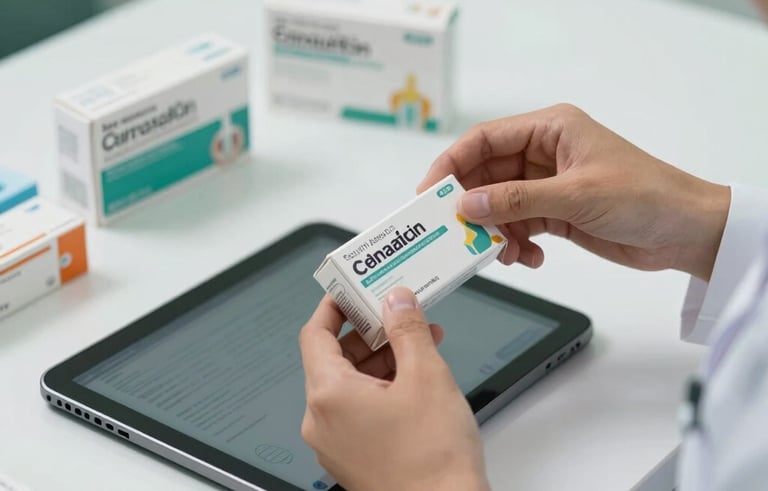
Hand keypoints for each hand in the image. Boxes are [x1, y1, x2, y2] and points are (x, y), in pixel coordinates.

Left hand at [299, 288, 489, 490]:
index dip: (334, 307)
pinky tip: (416, 376)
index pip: (315, 334)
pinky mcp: (354, 456)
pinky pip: (359, 409)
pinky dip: (382, 387)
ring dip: (382, 359)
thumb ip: (407, 329)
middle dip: (370, 332)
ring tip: (420, 343)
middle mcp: (322, 421)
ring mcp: (335, 442)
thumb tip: (397, 301)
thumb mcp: (426, 376)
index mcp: (329, 396)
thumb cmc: (433, 461)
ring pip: (350, 384)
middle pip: (335, 358)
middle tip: (397, 313)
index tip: (350, 289)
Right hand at [418, 104, 729, 280]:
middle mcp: (545, 153)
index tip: (430, 193)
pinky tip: (531, 257)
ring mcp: (549, 185)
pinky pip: (519, 226)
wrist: (686, 231)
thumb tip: (467, 205)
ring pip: (500, 206)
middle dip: (473, 206)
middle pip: (487, 176)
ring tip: (506, 253)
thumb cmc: (645, 195)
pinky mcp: (556, 213)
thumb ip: (516, 201)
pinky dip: (518, 244)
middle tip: (455, 232)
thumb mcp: (575, 195)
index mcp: (551, 129)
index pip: (484, 140)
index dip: (451, 164)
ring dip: (496, 232)